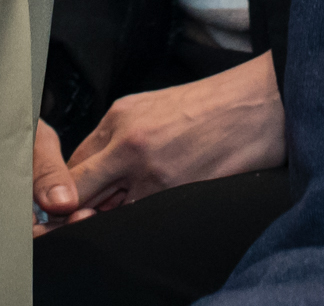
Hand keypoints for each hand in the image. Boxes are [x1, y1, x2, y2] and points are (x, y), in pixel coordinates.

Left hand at [34, 54, 285, 231]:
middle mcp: (127, 142)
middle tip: (87, 215)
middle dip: (77, 209)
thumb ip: (117, 137)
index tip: (67, 202)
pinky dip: (137, 220)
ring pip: (105, 212)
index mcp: (119, 117)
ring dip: (110, 216)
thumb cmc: (212, 105)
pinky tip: (154, 208)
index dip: (64, 188)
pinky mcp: (172, 191)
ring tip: (134, 203)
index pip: (70, 165)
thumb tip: (91, 174)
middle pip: (78, 190)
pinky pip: (136, 218)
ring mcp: (149, 169)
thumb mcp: (152, 107)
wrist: (258, 104)